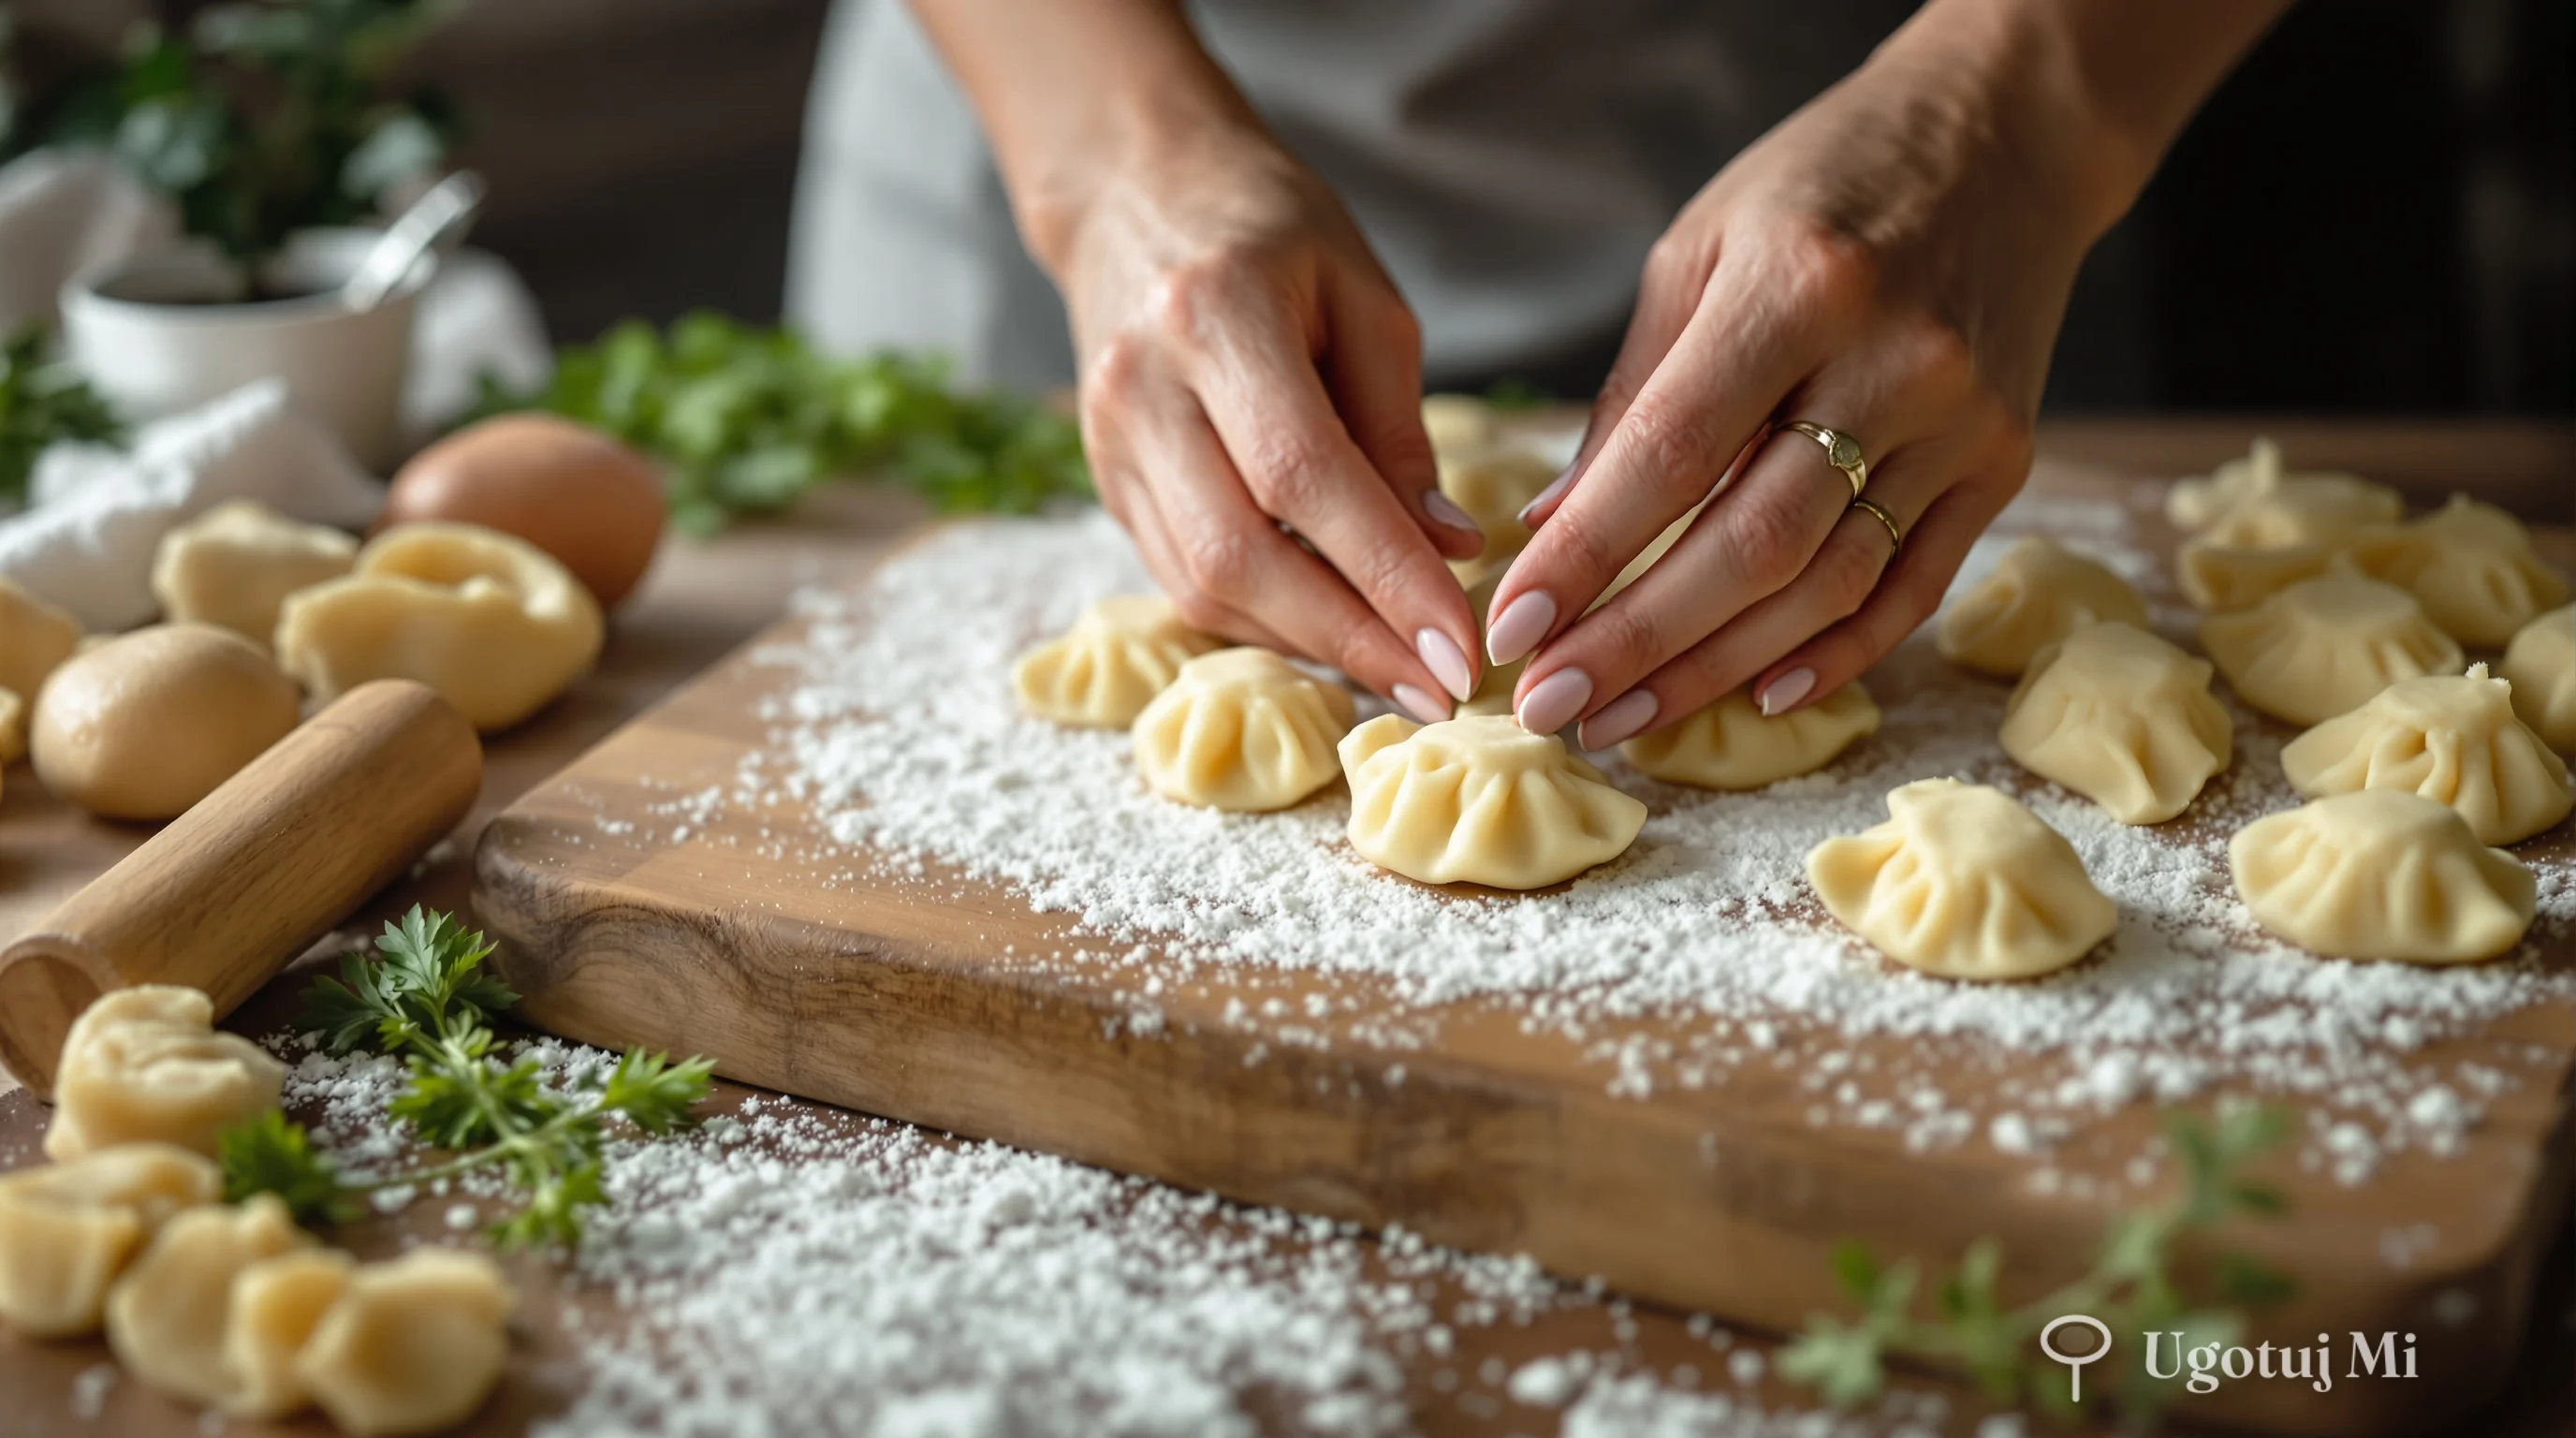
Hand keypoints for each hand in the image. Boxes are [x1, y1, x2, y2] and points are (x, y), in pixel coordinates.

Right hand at [1049, 121, 1484, 721]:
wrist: (1133, 193)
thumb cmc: (1269, 231)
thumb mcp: (1362, 300)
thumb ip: (1400, 430)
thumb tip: (1449, 552)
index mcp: (1215, 319)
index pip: (1304, 477)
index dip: (1384, 574)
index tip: (1460, 645)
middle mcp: (1144, 389)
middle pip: (1240, 554)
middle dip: (1349, 636)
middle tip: (1437, 687)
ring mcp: (1109, 442)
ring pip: (1203, 585)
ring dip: (1308, 642)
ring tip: (1396, 669)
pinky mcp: (1106, 481)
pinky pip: (1183, 578)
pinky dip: (1264, 617)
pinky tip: (1332, 630)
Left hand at [1483, 6, 2137, 747]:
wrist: (2008, 137)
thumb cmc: (1825, 185)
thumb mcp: (1702, 248)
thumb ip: (1632, 395)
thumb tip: (1550, 527)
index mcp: (1798, 288)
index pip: (1672, 454)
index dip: (1587, 554)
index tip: (1512, 627)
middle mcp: (1892, 362)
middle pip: (1751, 544)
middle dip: (1636, 640)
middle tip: (1548, 704)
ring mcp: (1959, 423)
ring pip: (1826, 586)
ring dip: (1714, 669)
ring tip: (1623, 719)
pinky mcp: (2004, 463)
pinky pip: (1910, 589)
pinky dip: (1833, 656)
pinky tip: (1754, 698)